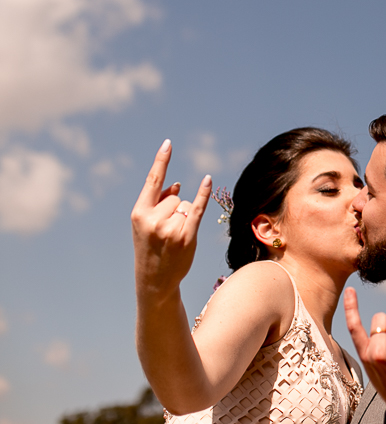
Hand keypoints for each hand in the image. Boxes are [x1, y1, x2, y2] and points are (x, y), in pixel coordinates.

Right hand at [131, 139, 211, 302]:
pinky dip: (204, 194)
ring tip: (173, 238)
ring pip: (186, 205)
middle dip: (174, 209)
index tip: (168, 143)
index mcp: (139, 214)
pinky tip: (208, 179)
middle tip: (165, 232)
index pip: (152, 182)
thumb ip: (157, 203)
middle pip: (175, 196)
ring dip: (184, 217)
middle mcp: (153, 219)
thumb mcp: (145, 225)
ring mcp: (170, 228)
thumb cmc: (151, 248)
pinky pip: (198, 208)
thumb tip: (178, 184)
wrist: (154, 280)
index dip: (161, 161)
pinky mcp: (187, 236)